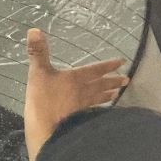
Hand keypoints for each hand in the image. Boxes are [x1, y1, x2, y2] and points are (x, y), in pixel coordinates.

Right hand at [22, 29, 128, 160]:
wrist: (45, 130)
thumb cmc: (42, 100)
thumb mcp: (37, 73)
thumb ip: (37, 52)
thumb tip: (34, 29)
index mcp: (75, 79)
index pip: (95, 70)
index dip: (108, 66)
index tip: (121, 62)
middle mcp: (82, 92)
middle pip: (100, 85)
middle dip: (113, 81)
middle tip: (126, 79)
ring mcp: (81, 108)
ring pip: (98, 99)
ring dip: (108, 95)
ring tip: (118, 94)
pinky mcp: (78, 121)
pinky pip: (91, 112)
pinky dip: (98, 110)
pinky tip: (101, 113)